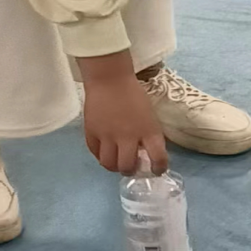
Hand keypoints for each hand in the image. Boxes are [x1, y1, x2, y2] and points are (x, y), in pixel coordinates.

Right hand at [77, 51, 168, 174]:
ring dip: (114, 166)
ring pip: (109, 165)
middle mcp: (128, 137)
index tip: (157, 169)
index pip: (157, 158)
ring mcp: (108, 136)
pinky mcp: (92, 133)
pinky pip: (95, 153)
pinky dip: (100, 156)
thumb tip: (146, 152)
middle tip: (131, 166)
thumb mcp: (149, 114)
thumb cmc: (134, 94)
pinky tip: (105, 151)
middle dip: (131, 170)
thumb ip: (148, 134)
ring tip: (117, 161)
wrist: (110, 79)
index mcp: (148, 131)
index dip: (159, 168)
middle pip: (127, 167)